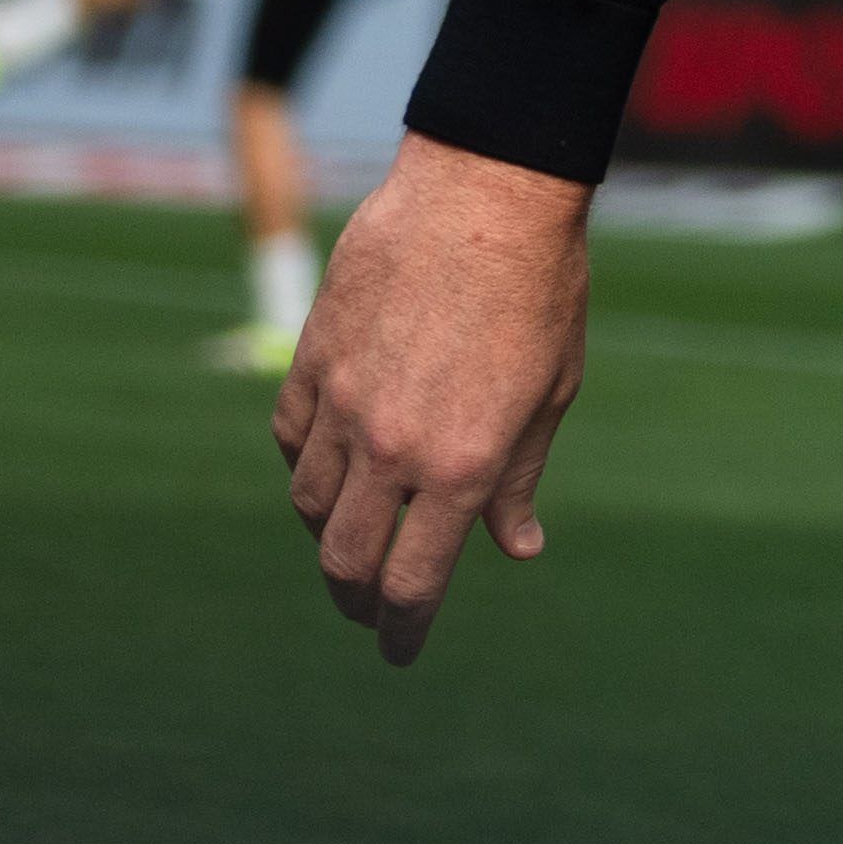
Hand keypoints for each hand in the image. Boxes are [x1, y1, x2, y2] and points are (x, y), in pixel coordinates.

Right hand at [274, 133, 595, 666]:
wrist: (486, 191)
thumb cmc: (540, 290)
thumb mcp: (552, 393)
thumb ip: (519, 479)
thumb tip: (515, 550)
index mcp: (461, 465)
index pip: (413, 583)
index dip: (403, 629)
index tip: (401, 651)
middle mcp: (392, 446)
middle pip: (345, 560)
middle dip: (356, 601)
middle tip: (368, 612)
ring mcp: (342, 403)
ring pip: (308, 502)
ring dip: (328, 534)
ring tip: (353, 537)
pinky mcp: (311, 359)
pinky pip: (290, 437)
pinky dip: (304, 463)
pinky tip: (329, 464)